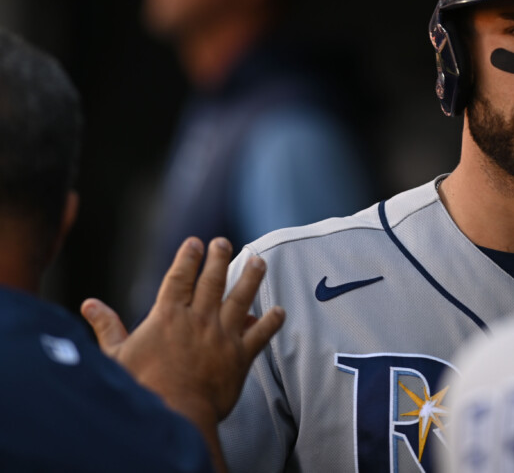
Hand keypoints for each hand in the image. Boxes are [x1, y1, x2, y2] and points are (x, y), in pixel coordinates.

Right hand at [81, 237, 284, 424]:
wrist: (175, 415)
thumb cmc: (142, 388)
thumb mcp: (117, 357)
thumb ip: (107, 327)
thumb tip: (89, 304)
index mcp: (168, 316)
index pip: (180, 277)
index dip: (188, 257)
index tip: (195, 242)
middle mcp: (199, 319)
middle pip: (213, 280)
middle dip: (219, 258)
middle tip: (224, 242)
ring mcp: (223, 335)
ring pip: (241, 298)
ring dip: (251, 278)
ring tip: (259, 261)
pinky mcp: (240, 356)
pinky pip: (261, 333)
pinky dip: (272, 321)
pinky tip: (280, 311)